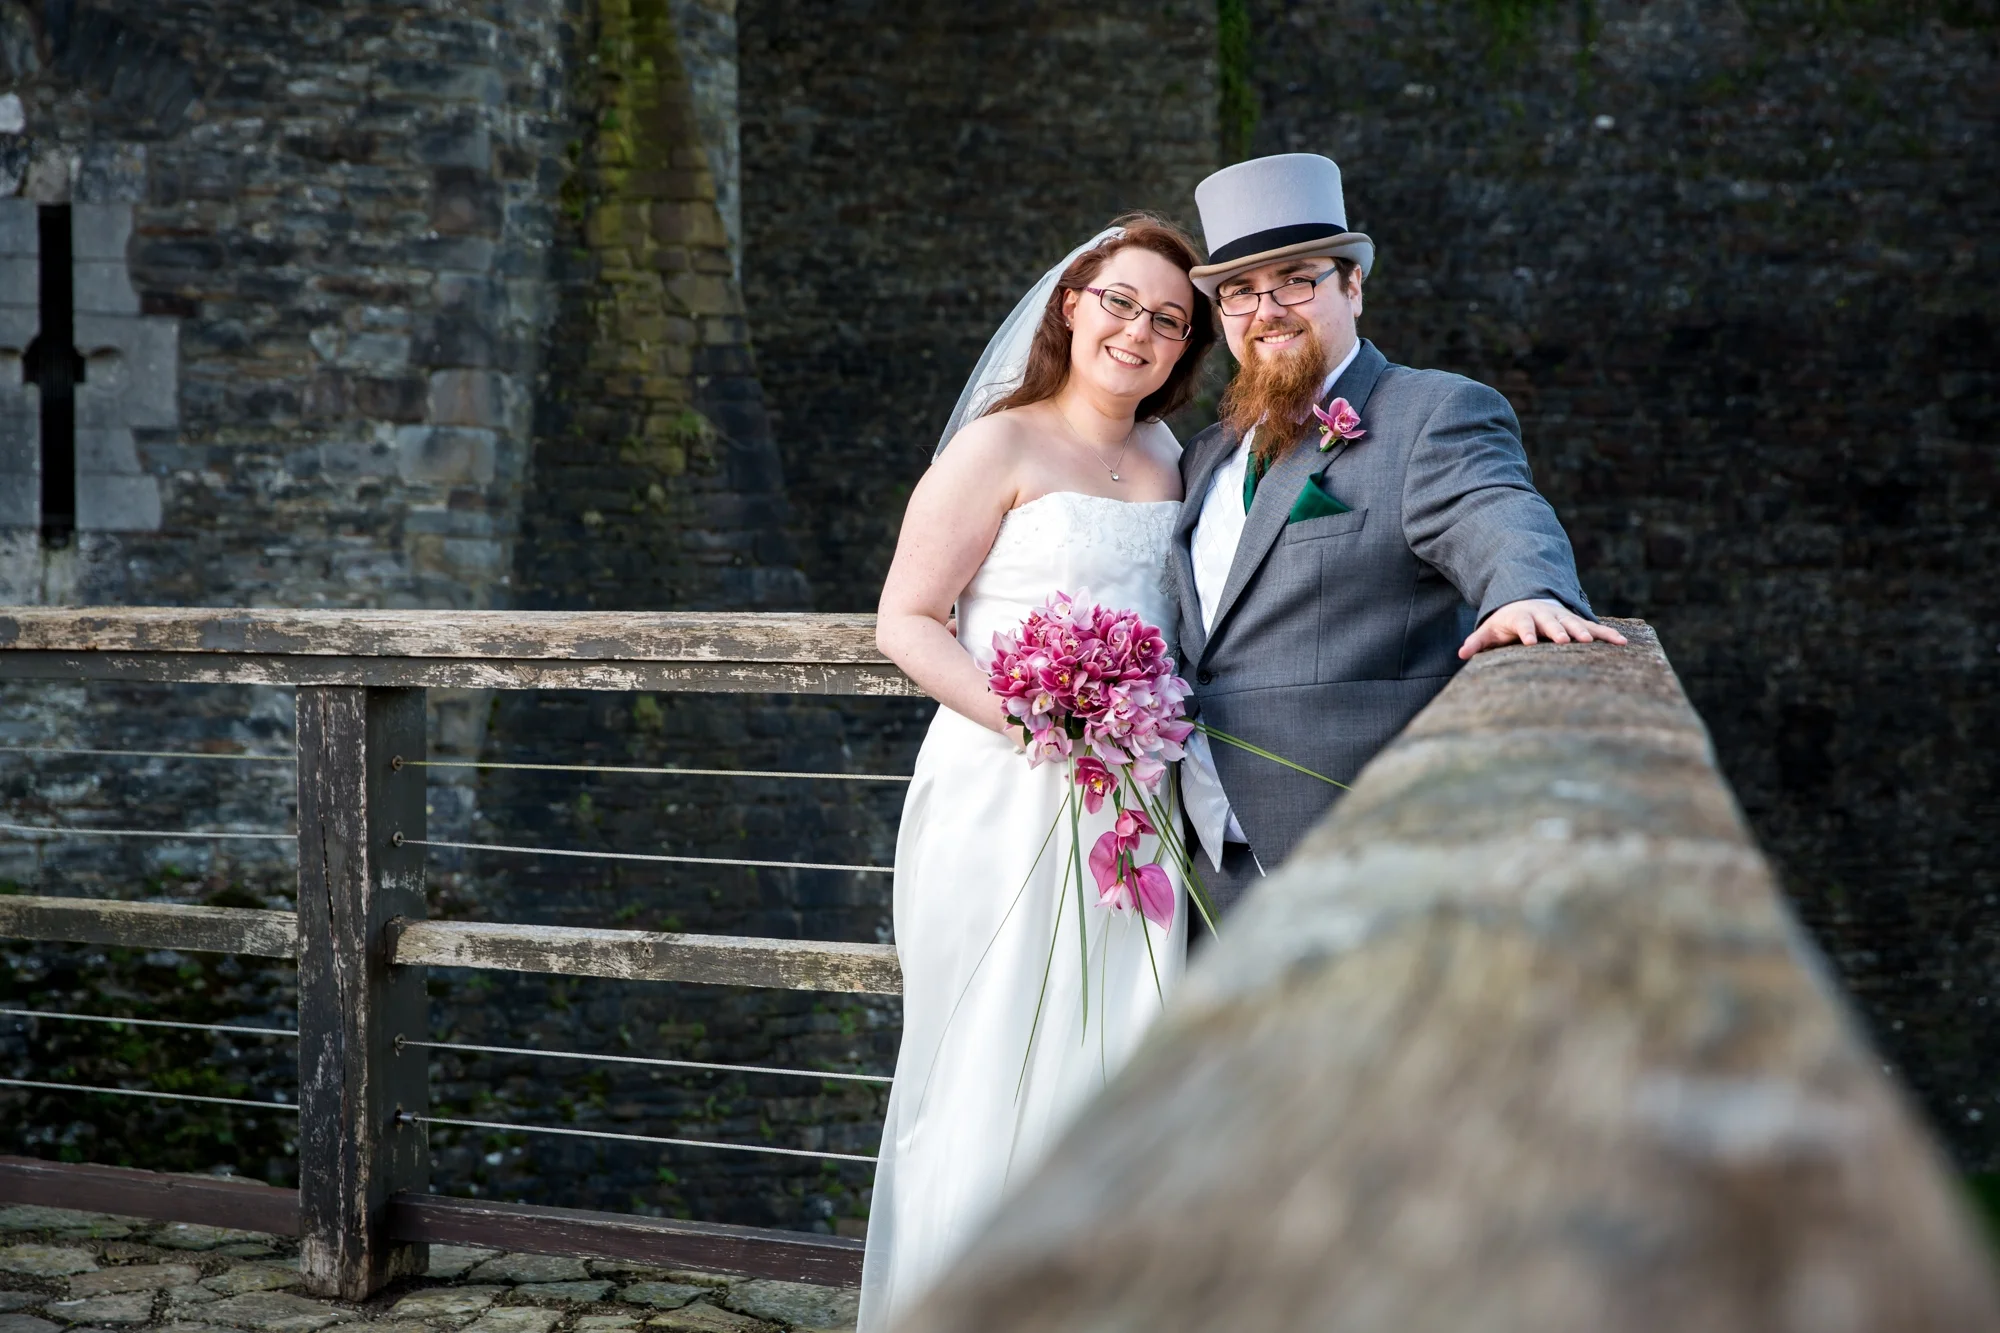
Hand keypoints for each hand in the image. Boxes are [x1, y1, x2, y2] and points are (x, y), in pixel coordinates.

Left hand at [1458, 598, 1627, 659]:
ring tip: (1591, 641)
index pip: (1524, 624)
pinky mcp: (1578, 623)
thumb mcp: (1491, 630)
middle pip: (1552, 622)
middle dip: (1558, 630)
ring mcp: (1563, 618)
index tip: (1530, 642)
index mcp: (1523, 617)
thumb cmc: (1508, 622)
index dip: (1527, 632)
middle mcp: (1545, 615)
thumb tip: (1461, 653)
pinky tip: (1622, 643)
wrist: (1529, 600)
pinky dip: (1608, 634)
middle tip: (1564, 640)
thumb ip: (1478, 641)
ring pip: (1575, 623)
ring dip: (1583, 632)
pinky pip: (1595, 628)